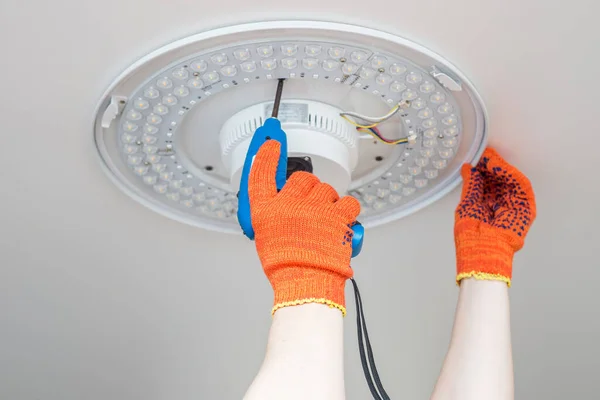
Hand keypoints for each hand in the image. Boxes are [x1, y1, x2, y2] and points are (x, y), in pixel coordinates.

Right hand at [249, 140, 360, 314]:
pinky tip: (341, 222)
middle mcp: (289, 205)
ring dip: (327, 202)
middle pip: (302, 180)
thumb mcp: (266, 238)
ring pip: (326, 190)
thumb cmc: (286, 266)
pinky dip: (347, 211)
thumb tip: (285, 204)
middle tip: (310, 208)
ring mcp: (315, 208)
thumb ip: (274, 216)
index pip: (261, 174)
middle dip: (308, 190)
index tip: (271, 143)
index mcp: (267, 211)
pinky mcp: (338, 215)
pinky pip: (348, 202)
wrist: (306, 283)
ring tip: (325, 223)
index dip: (266, 156)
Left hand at [455, 148, 536, 285]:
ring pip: (511, 182)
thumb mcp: (467, 204)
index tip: (477, 160)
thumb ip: (471, 186)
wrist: (480, 249)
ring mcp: (514, 208)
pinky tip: (498, 166)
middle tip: (484, 155)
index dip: (484, 172)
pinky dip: (510, 174)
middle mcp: (501, 207)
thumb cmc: (471, 235)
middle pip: (501, 182)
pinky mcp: (526, 209)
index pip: (488, 186)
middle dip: (492, 167)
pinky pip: (521, 187)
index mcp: (487, 209)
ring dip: (501, 168)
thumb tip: (469, 169)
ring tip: (490, 158)